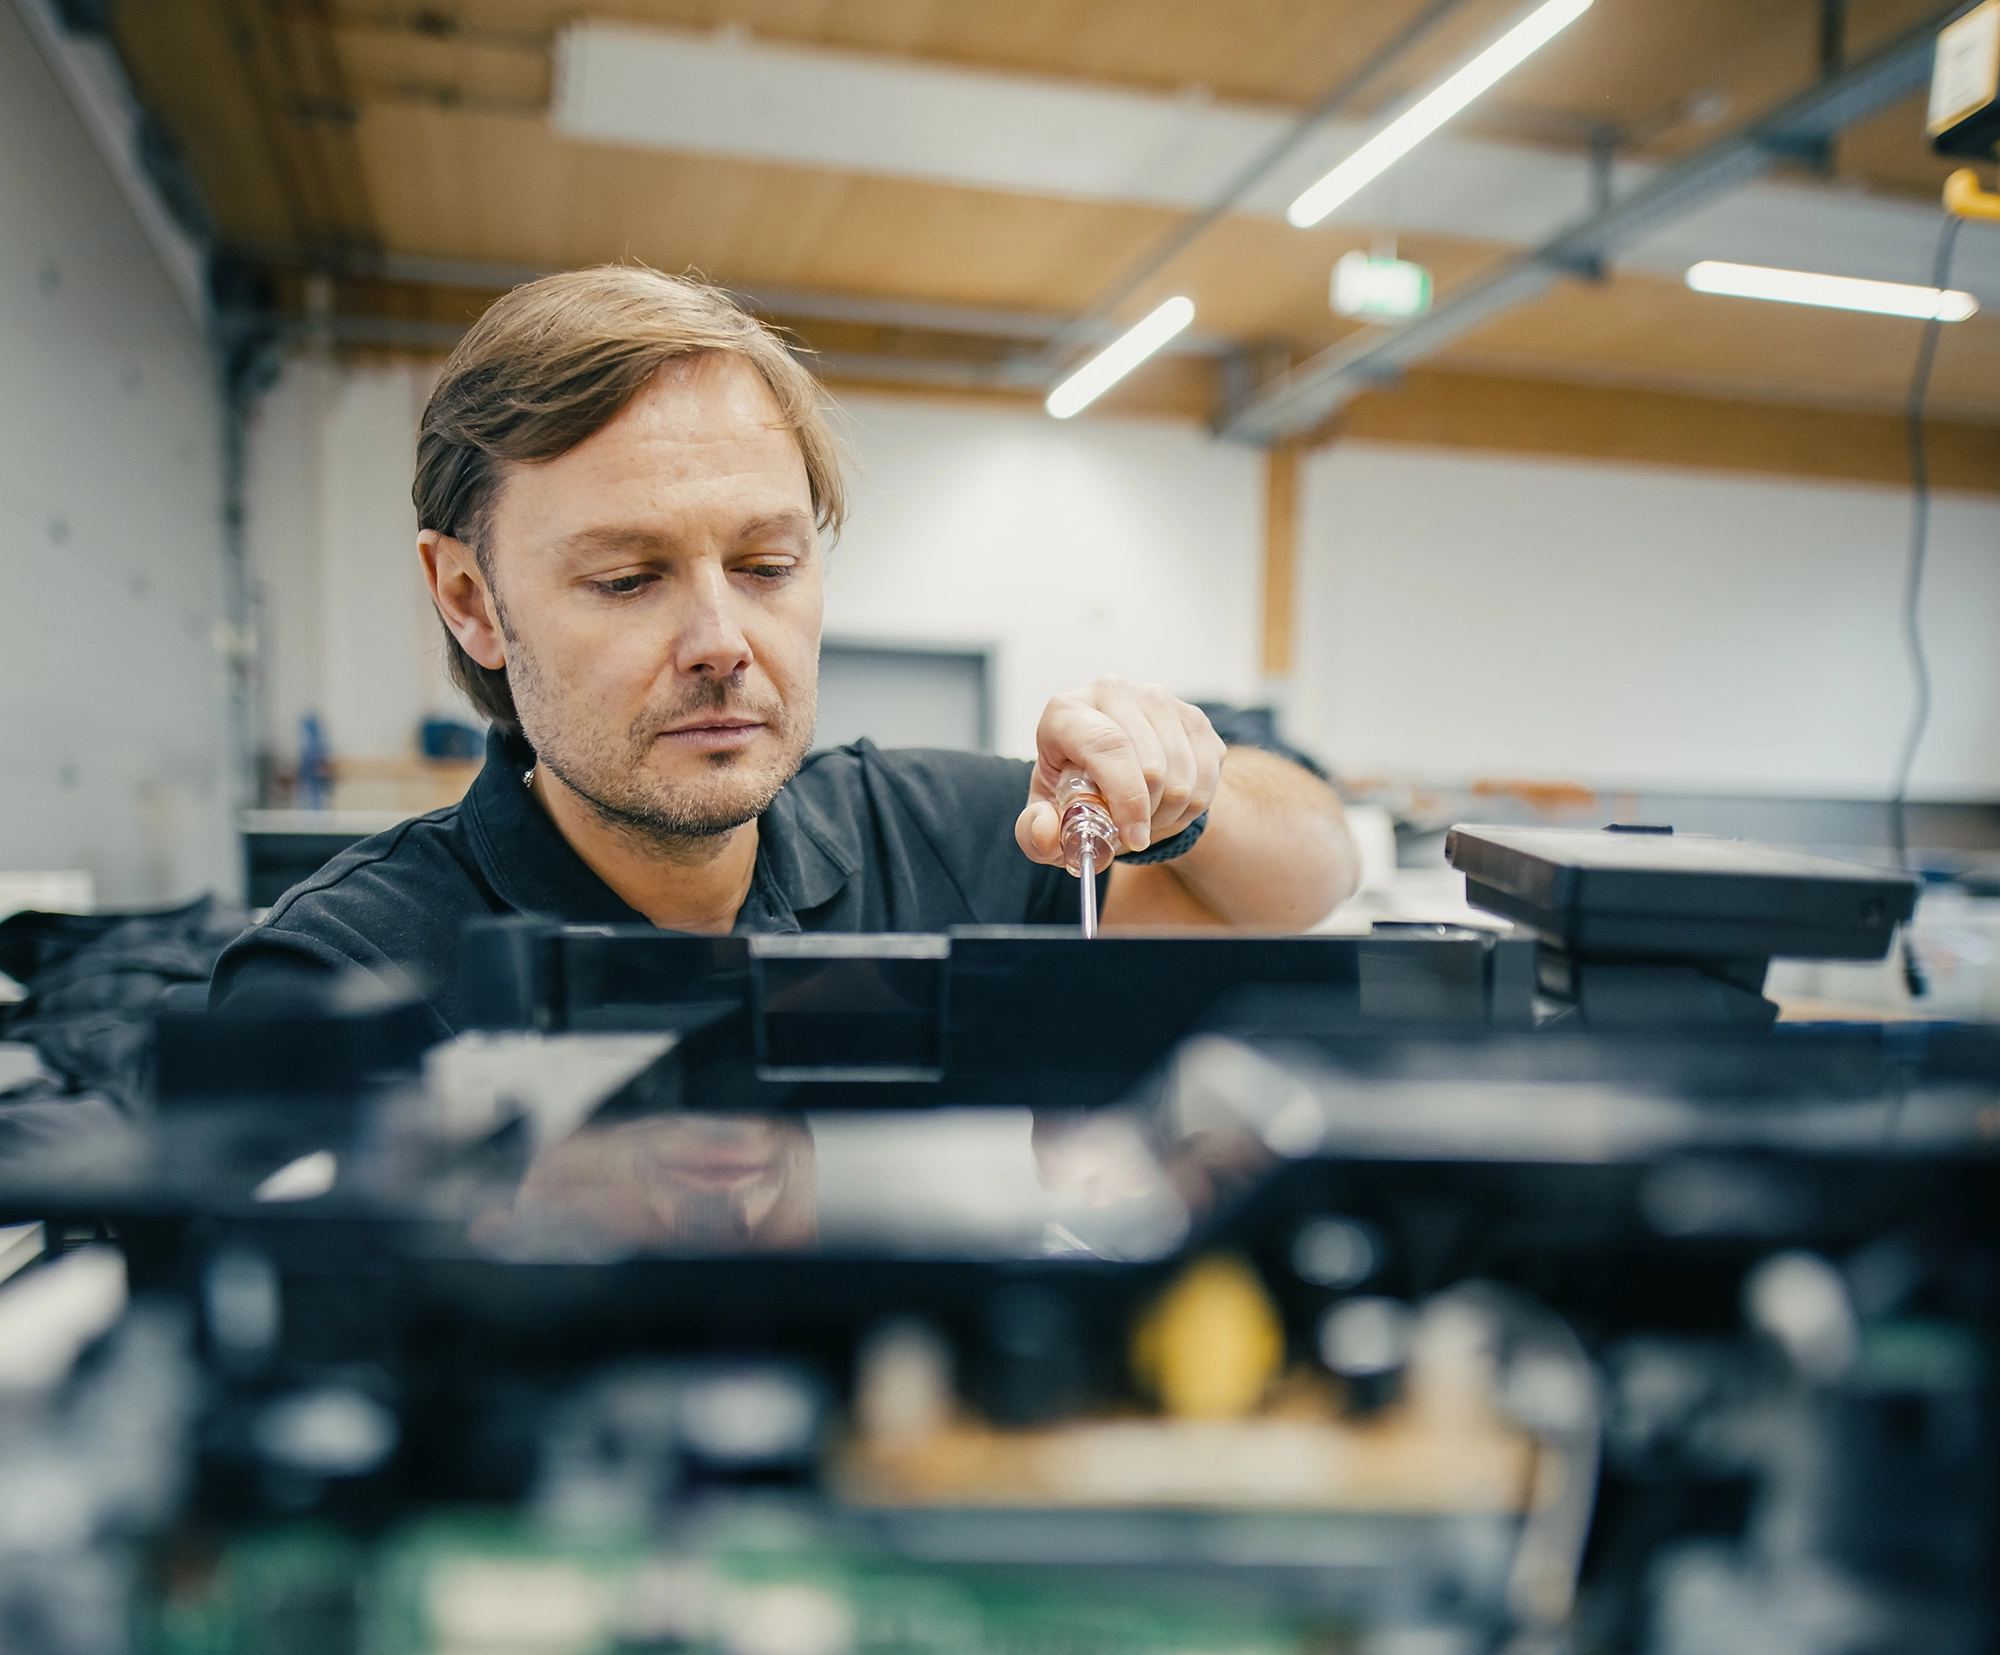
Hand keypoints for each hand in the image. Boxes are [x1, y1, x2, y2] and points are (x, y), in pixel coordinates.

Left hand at [1014, 677, 1224, 865]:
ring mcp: (1157, 699)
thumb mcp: (1046, 818)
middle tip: (1133, 833)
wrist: (1113, 776)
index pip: (1107, 746)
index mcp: (1065, 711)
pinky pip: (1208, 772)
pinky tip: (1169, 804)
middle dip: (1147, 815)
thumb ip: (1034, 832)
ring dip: (1170, 813)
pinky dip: (1194, 803)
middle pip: (1152, 766)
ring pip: (1183, 774)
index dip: (1125, 798)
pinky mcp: (1192, 715)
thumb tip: (1046, 829)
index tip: (1134, 837)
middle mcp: (1111, 691)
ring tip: (1147, 817)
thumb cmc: (1073, 793)